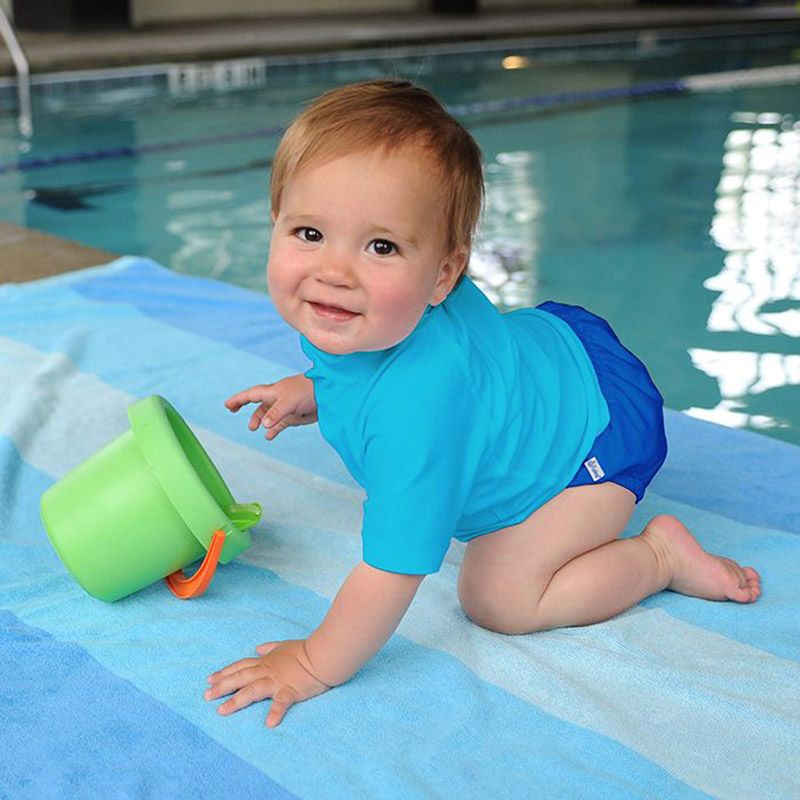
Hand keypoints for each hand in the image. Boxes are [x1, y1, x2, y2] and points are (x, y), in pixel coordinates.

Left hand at [204, 639, 330, 727]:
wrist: (322, 655)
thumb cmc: (304, 650)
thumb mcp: (283, 646)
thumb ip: (269, 648)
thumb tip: (257, 648)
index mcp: (265, 662)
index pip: (240, 667)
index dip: (225, 673)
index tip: (209, 680)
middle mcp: (267, 672)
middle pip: (240, 678)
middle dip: (222, 687)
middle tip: (206, 696)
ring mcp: (277, 681)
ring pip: (253, 690)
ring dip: (236, 701)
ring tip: (222, 711)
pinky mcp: (291, 691)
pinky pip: (281, 702)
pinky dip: (275, 712)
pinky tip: (268, 723)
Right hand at [225, 374, 316, 439]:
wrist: (329, 394)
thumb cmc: (308, 391)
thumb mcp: (290, 401)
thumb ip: (276, 413)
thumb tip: (263, 425)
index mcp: (273, 391)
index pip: (251, 395)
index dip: (238, 399)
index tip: (227, 405)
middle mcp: (277, 399)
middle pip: (258, 406)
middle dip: (249, 412)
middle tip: (244, 421)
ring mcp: (285, 408)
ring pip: (268, 416)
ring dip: (261, 422)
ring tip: (254, 428)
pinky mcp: (294, 416)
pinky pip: (279, 424)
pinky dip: (273, 430)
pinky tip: (269, 436)